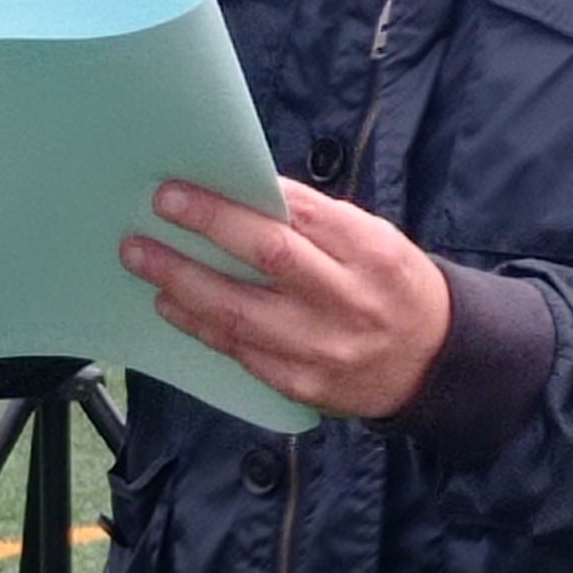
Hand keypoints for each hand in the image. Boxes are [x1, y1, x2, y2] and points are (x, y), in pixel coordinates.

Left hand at [123, 178, 452, 420]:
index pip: (296, 215)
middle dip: (205, 228)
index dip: (235, 200)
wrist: (431, 361)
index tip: (185, 187)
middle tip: (157, 208)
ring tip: (142, 257)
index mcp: (370, 252)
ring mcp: (324, 347)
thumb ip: (316, 222)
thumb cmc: (391, 285)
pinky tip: (170, 304)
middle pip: (266, 257)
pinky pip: (239, 351)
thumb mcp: (373, 239)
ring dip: (182, 281)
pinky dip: (199, 325)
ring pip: (239, 313)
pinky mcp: (303, 384)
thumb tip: (240, 196)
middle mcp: (348, 300)